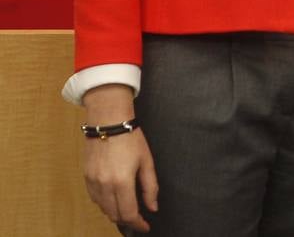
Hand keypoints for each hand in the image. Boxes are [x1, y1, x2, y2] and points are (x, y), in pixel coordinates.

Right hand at [81, 85, 156, 232]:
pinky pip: (95, 199)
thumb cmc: (131, 139)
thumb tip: (152, 207)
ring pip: (103, 208)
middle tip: (138, 218)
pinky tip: (114, 198)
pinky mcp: (86, 177)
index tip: (145, 226)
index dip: (137, 223)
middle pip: (114, 214)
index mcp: (122, 181)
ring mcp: (93, 182)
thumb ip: (150, 187)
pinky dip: (105, 203)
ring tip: (128, 208)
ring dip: (115, 212)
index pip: (128, 213)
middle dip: (127, 220)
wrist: (108, 121)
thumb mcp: (147, 161)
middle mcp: (104, 185)